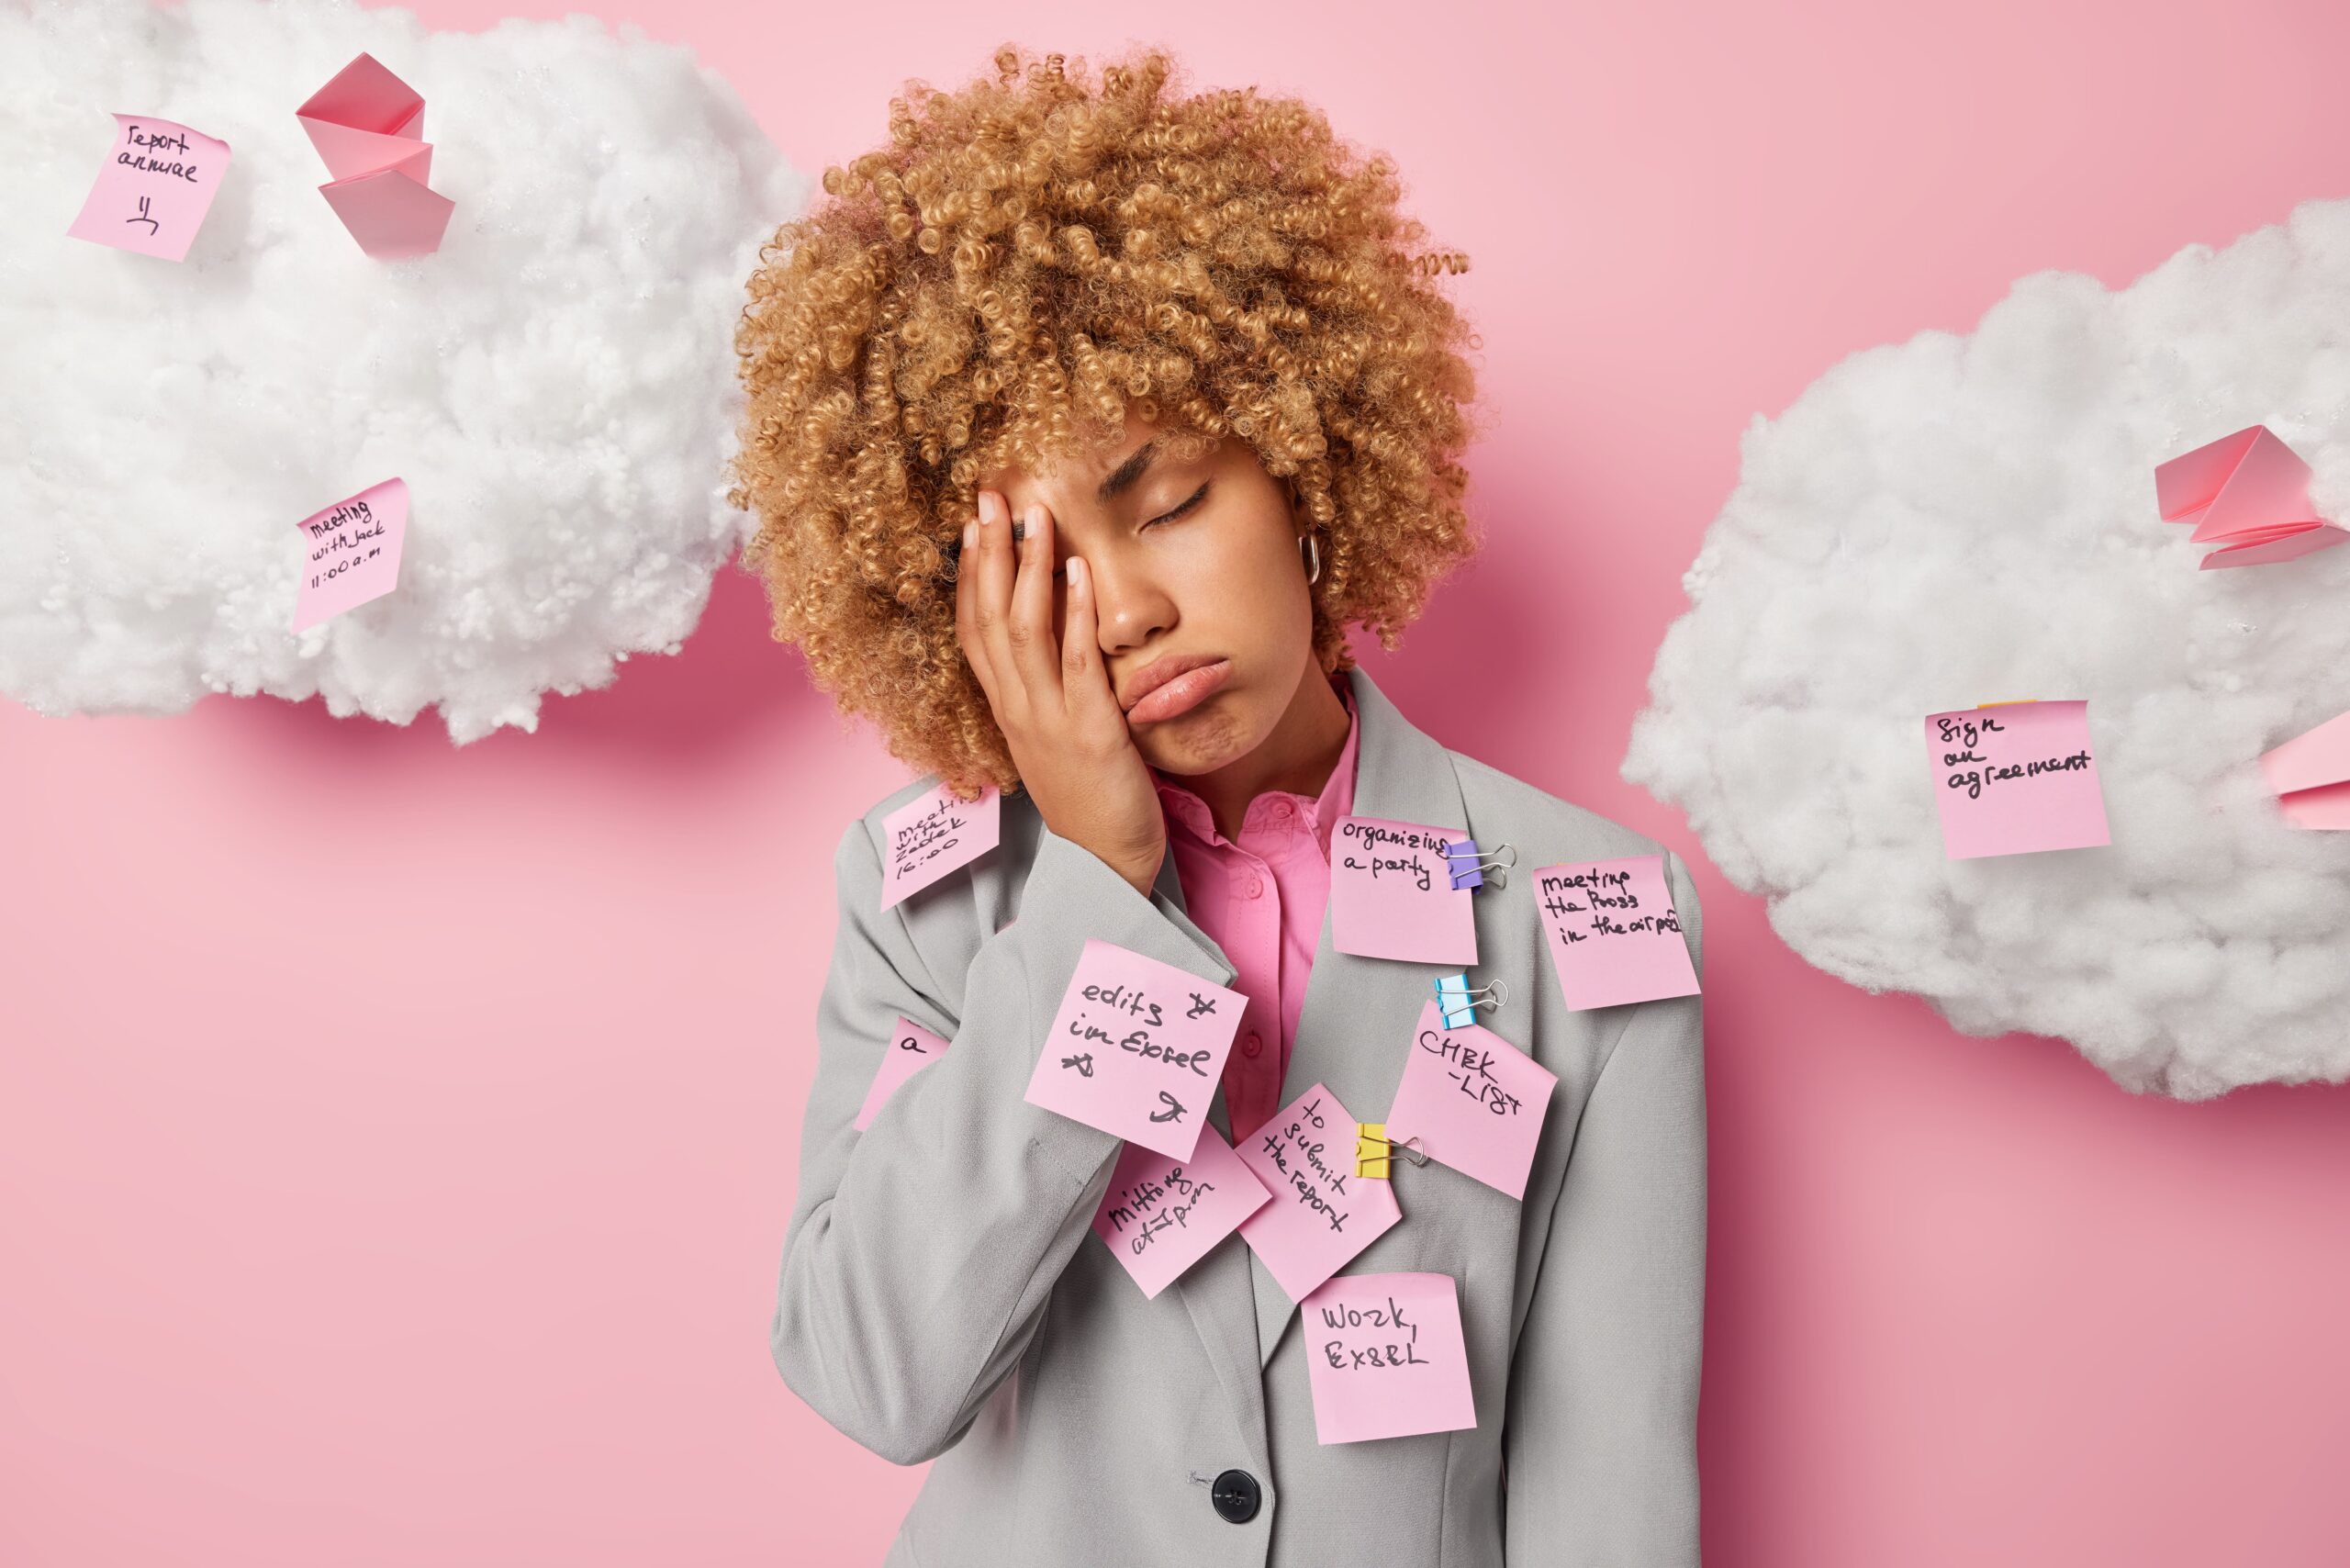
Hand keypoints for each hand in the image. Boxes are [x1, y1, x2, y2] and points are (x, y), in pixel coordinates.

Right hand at [955, 490, 1166, 897]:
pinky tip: (1079, 571)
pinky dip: (1075, 613)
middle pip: (989, 619)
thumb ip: (1047, 697)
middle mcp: (1018, 710)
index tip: (972, 526)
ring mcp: (1048, 719)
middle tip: (990, 497)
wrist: (1105, 866)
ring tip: (1035, 518)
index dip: (969, 576)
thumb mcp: (1054, 742)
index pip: (974, 632)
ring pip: (1024, 632)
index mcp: (1008, 711)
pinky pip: (1077, 662)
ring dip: (1027, 570)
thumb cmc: (1088, 802)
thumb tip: (1057, 647)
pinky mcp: (1089, 731)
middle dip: (988, 554)